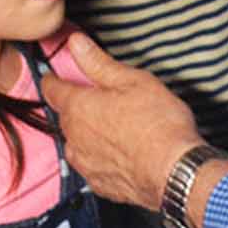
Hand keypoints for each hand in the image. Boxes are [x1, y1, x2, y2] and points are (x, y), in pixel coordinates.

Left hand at [43, 33, 205, 211]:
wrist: (175, 172)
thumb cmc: (158, 124)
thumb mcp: (131, 80)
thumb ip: (98, 62)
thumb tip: (76, 43)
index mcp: (78, 107)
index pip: (52, 89)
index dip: (53, 80)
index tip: (53, 76)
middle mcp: (75, 137)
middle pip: (65, 116)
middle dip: (76, 107)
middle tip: (97, 99)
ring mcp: (85, 164)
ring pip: (76, 142)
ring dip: (87, 133)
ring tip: (113, 127)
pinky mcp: (100, 184)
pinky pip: (92, 165)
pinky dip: (100, 157)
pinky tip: (120, 152)